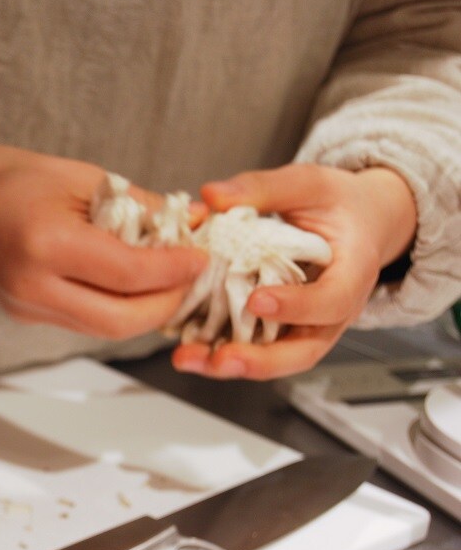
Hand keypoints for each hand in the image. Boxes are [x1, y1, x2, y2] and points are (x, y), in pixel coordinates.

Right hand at [0, 153, 207, 338]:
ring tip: (169, 286)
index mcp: (44, 244)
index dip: (173, 270)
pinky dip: (116, 309)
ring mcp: (25, 307)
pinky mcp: (25, 316)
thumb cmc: (16, 179)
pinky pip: (84, 323)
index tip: (200, 257)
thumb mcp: (83, 178)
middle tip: (190, 282)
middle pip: (120, 320)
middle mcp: (31, 285)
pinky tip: (134, 288)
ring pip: (104, 329)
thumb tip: (188, 228)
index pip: (128, 273)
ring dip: (144, 313)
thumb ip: (137, 207)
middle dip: (165, 305)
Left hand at [172, 163, 416, 379]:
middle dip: (260, 361)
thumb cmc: (337, 204)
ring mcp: (308, 326)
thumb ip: (262, 188)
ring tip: (190, 359)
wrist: (360, 222)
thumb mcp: (307, 184)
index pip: (332, 300)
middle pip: (304, 351)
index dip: (297, 306)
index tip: (258, 301)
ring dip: (233, 365)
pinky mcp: (282, 330)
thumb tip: (212, 196)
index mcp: (353, 273)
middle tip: (219, 359)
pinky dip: (223, 353)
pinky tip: (190, 349)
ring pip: (277, 360)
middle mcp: (333, 311)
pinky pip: (256, 349)